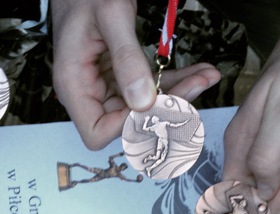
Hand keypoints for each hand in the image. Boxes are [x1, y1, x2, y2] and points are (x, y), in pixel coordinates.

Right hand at [51, 0, 220, 149]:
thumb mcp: (110, 16)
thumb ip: (127, 59)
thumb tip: (144, 102)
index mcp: (74, 86)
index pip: (98, 132)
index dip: (128, 126)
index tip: (155, 103)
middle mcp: (88, 94)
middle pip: (126, 124)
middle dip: (163, 109)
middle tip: (197, 85)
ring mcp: (105, 89)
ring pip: (144, 110)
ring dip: (177, 95)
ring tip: (206, 76)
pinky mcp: (121, 80)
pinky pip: (149, 90)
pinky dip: (175, 82)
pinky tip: (199, 71)